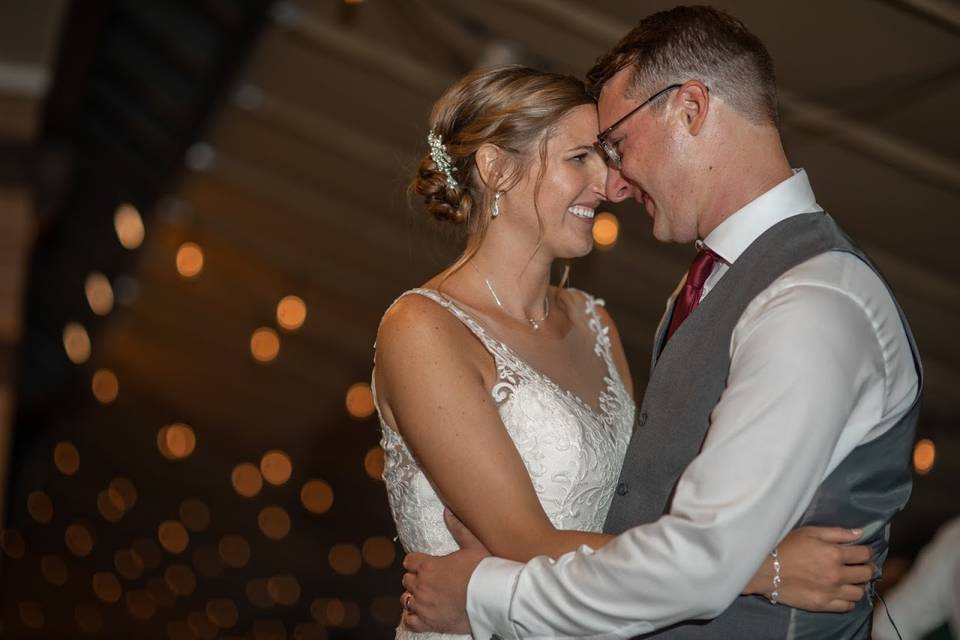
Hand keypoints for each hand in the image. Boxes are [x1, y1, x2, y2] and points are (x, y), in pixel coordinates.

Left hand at [401, 509, 491, 633]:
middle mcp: (421, 585)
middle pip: (406, 580)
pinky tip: (421, 614)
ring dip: (413, 597)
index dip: (415, 562)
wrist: (491, 599)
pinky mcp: (428, 622)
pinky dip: (413, 618)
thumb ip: (458, 528)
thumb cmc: (483, 571)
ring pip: (405, 599)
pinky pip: (410, 621)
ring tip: (424, 597)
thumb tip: (448, 510)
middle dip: (415, 579)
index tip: (422, 565)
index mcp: (428, 566)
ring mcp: (423, 605)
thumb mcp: (472, 546)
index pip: (409, 561)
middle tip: (427, 581)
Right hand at [744, 527, 873, 611]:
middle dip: (866, 568)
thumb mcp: (809, 532)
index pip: (864, 554)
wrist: (764, 569)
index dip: (866, 552)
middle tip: (859, 566)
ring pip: (860, 592)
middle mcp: (837, 574)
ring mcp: (831, 591)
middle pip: (866, 573)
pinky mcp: (823, 604)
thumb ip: (837, 533)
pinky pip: (847, 606)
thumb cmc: (785, 546)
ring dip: (858, 585)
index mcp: (834, 553)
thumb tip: (860, 533)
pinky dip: (849, 599)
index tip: (862, 552)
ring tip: (850, 580)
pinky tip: (842, 592)